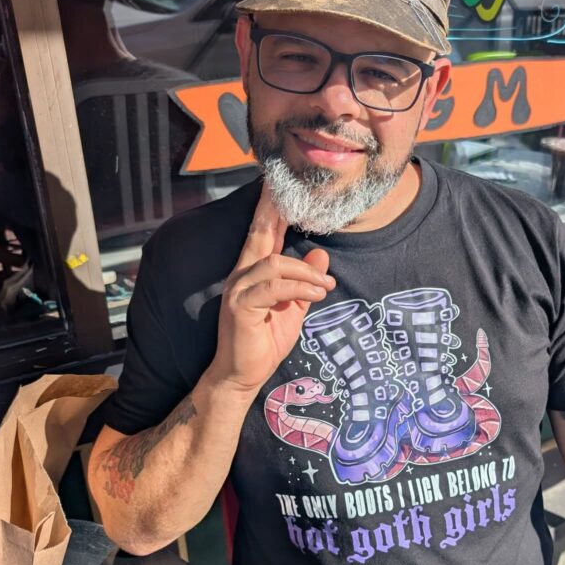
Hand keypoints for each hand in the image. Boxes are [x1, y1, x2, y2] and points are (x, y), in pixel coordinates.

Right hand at [207, 185, 334, 393]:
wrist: (242, 377)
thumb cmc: (264, 344)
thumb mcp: (294, 309)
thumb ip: (306, 284)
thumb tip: (322, 255)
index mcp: (252, 274)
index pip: (262, 234)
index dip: (271, 210)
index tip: (280, 186)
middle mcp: (241, 276)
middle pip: (260, 235)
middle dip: (274, 210)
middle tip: (288, 189)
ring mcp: (238, 290)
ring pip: (274, 263)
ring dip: (305, 271)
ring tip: (325, 285)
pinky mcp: (240, 307)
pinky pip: (273, 288)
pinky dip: (298, 288)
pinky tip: (316, 294)